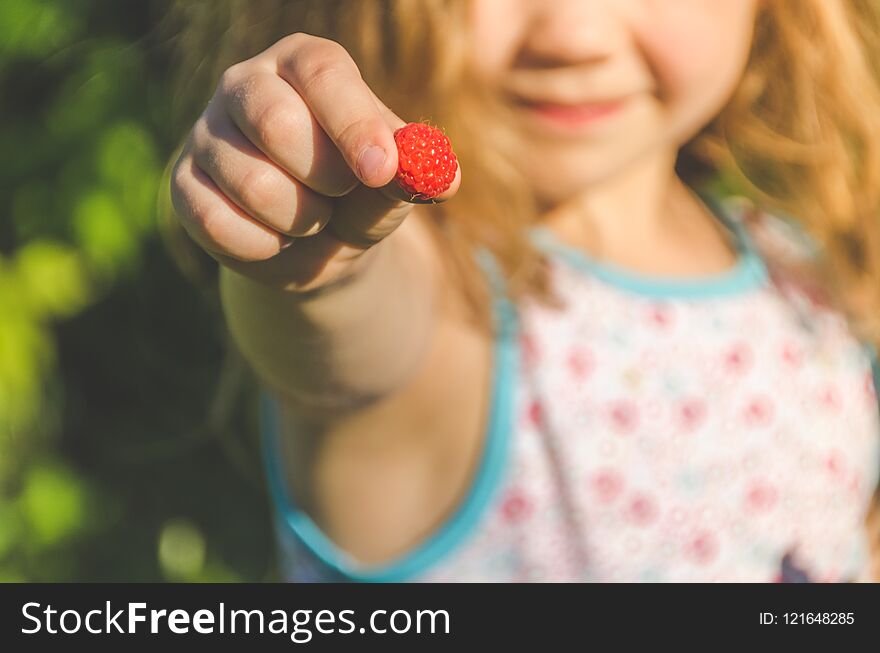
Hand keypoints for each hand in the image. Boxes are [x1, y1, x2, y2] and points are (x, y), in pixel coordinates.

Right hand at [170, 33, 460, 289]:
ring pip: (252, 183)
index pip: (323, 75)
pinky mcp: (183, 183)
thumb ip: (413, 174)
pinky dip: (264, 246)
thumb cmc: (360, 196)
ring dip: (299, 220)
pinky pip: (218, 221)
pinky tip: (275, 238)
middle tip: (340, 195)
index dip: (353, 124)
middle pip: (275, 121)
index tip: (381, 170)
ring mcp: (207, 133)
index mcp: (305, 64)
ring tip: (310, 217)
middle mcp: (247, 84)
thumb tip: (441, 177)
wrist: (315, 242)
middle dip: (323, 180)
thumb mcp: (392, 186)